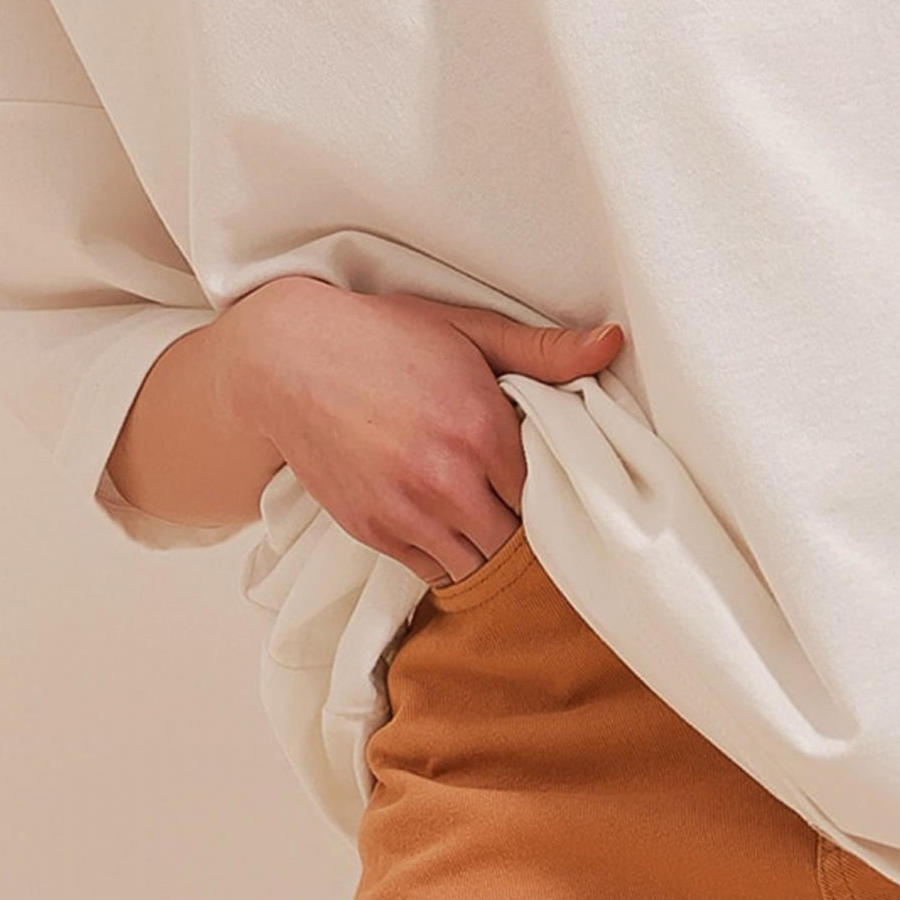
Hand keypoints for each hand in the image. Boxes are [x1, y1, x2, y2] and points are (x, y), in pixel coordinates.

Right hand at [225, 276, 625, 586]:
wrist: (286, 360)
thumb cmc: (382, 336)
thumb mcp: (466, 329)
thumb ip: (543, 350)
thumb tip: (613, 344)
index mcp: (482, 429)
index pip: (547, 490)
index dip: (552, 485)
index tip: (548, 473)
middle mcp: (448, 480)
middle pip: (516, 537)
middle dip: (523, 522)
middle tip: (519, 501)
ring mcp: (407, 512)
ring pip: (477, 563)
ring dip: (486, 545)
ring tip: (486, 516)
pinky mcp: (373, 531)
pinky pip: (432, 570)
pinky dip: (447, 555)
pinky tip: (448, 524)